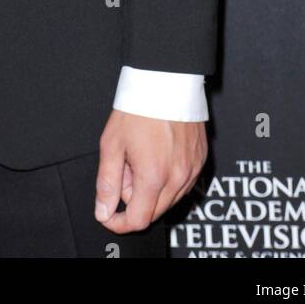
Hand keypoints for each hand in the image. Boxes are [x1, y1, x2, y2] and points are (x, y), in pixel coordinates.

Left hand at [95, 109, 206, 232]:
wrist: (166, 80)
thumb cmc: (138, 109)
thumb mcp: (112, 144)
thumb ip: (107, 182)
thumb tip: (103, 211)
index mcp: (154, 176)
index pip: (138, 220)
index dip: (119, 222)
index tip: (109, 214)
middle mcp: (178, 177)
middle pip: (154, 212)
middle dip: (135, 198)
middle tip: (126, 166)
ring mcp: (192, 169)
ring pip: (169, 199)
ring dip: (152, 188)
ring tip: (142, 155)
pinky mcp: (201, 159)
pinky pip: (183, 183)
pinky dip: (168, 177)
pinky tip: (159, 153)